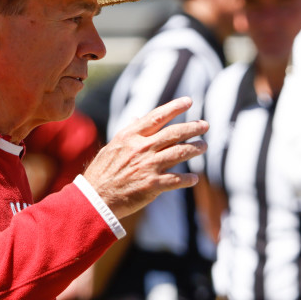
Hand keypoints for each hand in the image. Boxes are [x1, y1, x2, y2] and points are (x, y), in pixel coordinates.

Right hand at [83, 97, 207, 218]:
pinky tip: (194, 178)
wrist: (95, 199)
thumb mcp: (112, 146)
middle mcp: (141, 148)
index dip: (175, 107)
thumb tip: (137, 117)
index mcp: (130, 136)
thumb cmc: (102, 172)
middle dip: (192, 127)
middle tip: (205, 125)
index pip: (157, 116)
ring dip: (194, 149)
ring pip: (179, 153)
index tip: (189, 100)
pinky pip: (176, 180)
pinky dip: (187, 179)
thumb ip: (128, 131)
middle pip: (173, 133)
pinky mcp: (152, 185)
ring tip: (203, 146)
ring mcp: (148, 166)